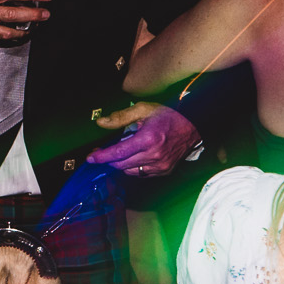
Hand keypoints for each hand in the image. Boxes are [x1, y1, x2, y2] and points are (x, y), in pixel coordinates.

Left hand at [84, 104, 202, 176]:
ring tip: (121, 151)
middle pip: (121, 164)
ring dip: (120, 164)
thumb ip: (120, 117)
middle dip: (108, 159)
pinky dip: (133, 167)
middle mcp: (154, 155)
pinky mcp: (164, 171)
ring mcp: (160, 165)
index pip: (118, 153)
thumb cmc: (168, 115)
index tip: (90, 158)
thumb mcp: (143, 109)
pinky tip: (133, 156)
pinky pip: (141, 173)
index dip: (101, 156)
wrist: (193, 124)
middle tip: (101, 152)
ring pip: (130, 171)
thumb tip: (101, 123)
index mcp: (148, 139)